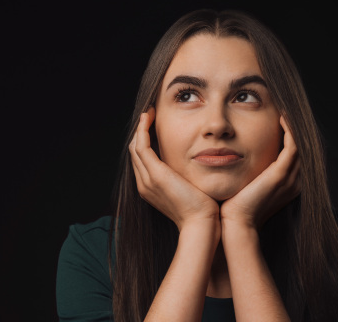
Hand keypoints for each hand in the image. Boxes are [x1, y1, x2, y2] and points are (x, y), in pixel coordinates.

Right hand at [129, 107, 219, 230]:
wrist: (201, 224)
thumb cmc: (202, 210)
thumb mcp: (191, 189)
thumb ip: (187, 177)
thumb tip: (196, 165)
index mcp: (151, 188)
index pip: (142, 159)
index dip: (145, 140)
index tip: (154, 125)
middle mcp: (144, 184)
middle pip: (135, 152)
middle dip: (140, 131)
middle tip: (149, 114)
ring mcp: (147, 179)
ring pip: (135, 147)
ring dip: (140, 128)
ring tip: (148, 113)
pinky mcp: (155, 174)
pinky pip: (141, 146)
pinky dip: (143, 130)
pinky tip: (149, 118)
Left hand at [220, 116, 299, 228]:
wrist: (236, 223)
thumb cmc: (236, 206)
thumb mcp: (249, 184)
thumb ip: (253, 171)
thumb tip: (242, 155)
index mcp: (289, 184)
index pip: (296, 155)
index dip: (292, 136)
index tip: (282, 118)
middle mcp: (295, 181)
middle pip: (303, 148)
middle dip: (296, 128)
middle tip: (287, 109)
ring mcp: (290, 178)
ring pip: (301, 144)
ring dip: (294, 126)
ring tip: (286, 109)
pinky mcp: (281, 174)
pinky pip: (292, 146)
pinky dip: (290, 130)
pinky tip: (282, 117)